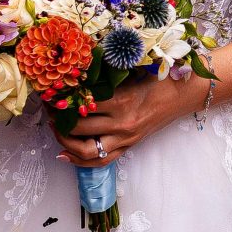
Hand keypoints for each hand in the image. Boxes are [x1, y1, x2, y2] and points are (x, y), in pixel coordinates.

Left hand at [58, 73, 202, 167]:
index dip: (61, 100)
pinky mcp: (129, 146)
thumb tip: (75, 73)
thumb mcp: (132, 71)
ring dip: (65, 141)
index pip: (81, 105)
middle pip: (79, 128)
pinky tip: (64, 154)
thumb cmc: (160, 77)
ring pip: (86, 150)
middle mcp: (121, 124)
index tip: (49, 93)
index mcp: (121, 101)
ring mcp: (125, 139)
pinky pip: (101, 160)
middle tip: (47, 108)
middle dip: (58, 119)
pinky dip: (80, 161)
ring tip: (55, 129)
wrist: (184, 94)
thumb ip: (105, 75)